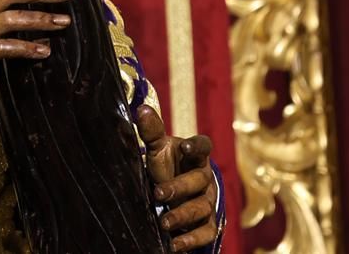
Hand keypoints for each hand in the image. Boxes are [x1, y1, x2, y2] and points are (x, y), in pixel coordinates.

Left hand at [137, 104, 218, 252]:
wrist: (172, 195)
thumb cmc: (165, 166)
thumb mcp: (157, 150)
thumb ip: (151, 132)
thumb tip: (141, 109)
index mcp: (195, 156)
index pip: (203, 146)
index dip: (197, 146)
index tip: (185, 147)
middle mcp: (205, 178)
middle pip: (199, 180)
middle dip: (180, 187)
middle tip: (158, 192)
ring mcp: (208, 202)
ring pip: (201, 208)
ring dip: (182, 215)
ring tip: (164, 222)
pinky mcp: (207, 224)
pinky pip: (206, 233)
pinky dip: (191, 240)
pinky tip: (174, 245)